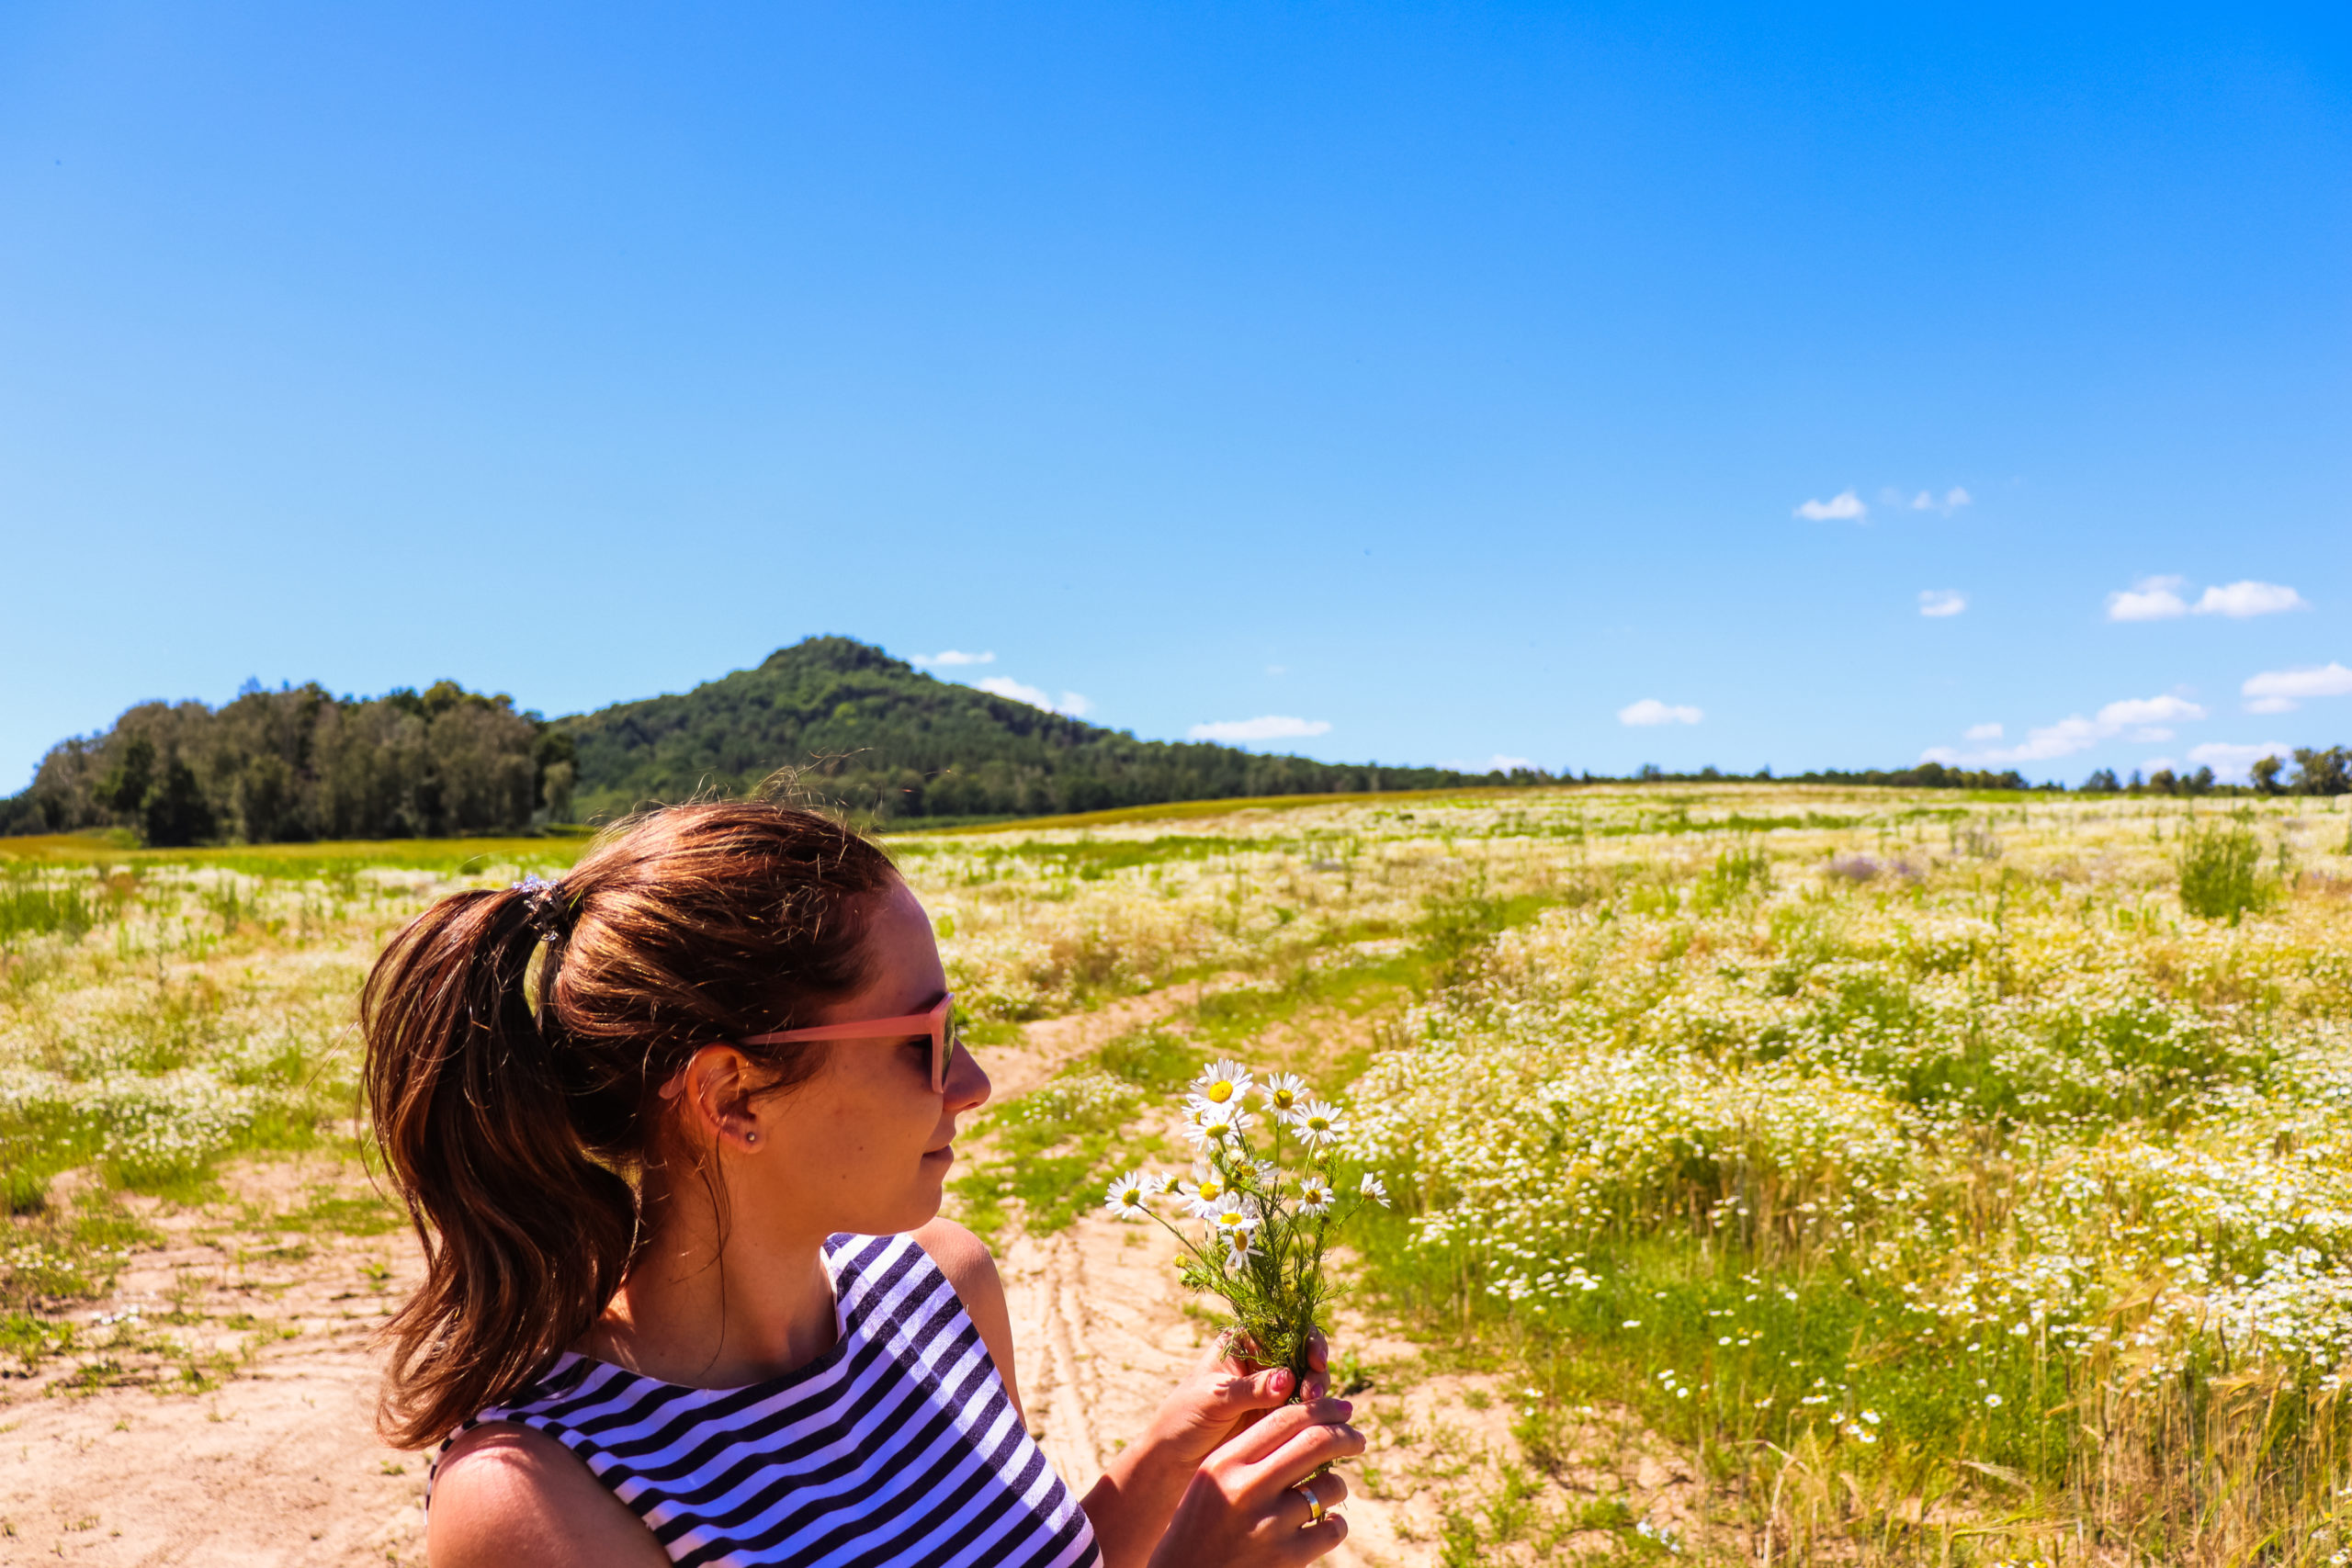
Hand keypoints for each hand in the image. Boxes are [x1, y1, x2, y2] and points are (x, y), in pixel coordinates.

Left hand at [1144, 1329, 1331, 1471]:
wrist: (1173, 1459)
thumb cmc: (1185, 1417)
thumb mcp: (1215, 1398)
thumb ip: (1252, 1388)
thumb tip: (1289, 1378)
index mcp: (1242, 1342)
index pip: (1283, 1327)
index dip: (1305, 1338)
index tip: (1315, 1359)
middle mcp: (1261, 1361)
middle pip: (1303, 1353)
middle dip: (1315, 1369)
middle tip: (1313, 1393)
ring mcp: (1272, 1389)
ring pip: (1310, 1381)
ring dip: (1318, 1391)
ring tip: (1312, 1407)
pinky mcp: (1278, 1416)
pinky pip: (1306, 1410)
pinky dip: (1315, 1414)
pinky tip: (1317, 1423)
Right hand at [1145, 1395, 1362, 1567]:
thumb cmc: (1202, 1523)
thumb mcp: (1214, 1478)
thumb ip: (1251, 1451)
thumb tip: (1310, 1425)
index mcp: (1226, 1462)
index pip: (1286, 1419)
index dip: (1321, 1409)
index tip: (1341, 1408)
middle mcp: (1247, 1489)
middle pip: (1315, 1443)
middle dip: (1345, 1437)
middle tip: (1357, 1439)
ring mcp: (1269, 1525)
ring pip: (1330, 1487)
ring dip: (1337, 1486)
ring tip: (1325, 1494)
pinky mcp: (1287, 1558)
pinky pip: (1332, 1529)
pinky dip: (1334, 1525)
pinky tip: (1322, 1526)